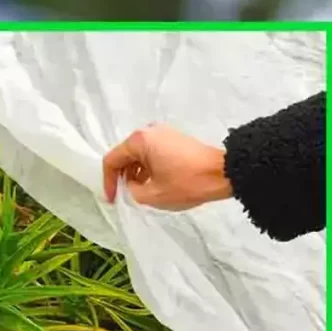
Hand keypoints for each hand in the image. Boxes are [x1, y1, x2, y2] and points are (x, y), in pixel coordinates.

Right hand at [102, 123, 231, 210]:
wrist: (223, 174)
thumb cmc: (188, 182)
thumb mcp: (153, 195)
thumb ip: (131, 192)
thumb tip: (129, 187)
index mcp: (140, 140)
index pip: (112, 160)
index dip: (108, 182)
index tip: (112, 199)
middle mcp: (150, 131)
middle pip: (126, 156)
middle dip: (123, 178)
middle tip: (126, 197)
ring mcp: (164, 134)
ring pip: (140, 156)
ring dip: (137, 175)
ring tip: (143, 194)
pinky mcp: (176, 140)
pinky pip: (153, 154)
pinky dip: (150, 169)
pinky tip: (156, 185)